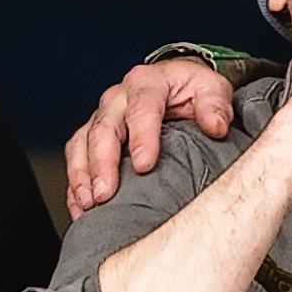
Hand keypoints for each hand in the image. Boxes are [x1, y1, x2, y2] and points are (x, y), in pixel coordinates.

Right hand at [64, 58, 241, 210]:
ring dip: (82, 175)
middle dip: (102, 163)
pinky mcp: (92, 136)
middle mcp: (118, 98)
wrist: (175, 84)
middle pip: (103, 129)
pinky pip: (76, 157)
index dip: (141, 138)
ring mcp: (102, 117)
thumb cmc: (192, 90)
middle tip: (105, 194)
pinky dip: (75, 184)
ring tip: (88, 204)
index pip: (142, 109)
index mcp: (147, 83)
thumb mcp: (211, 89)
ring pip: (82, 143)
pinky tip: (80, 208)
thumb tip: (216, 126)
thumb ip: (215, 106)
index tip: (144, 166)